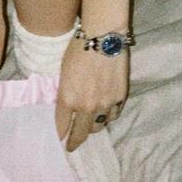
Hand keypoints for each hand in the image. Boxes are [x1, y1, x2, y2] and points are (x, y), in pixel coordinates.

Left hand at [55, 37, 128, 152]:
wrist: (104, 35)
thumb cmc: (78, 47)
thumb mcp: (63, 71)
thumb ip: (65, 93)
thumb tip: (66, 107)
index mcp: (68, 99)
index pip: (62, 128)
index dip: (61, 136)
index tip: (61, 141)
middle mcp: (86, 106)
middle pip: (81, 134)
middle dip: (75, 141)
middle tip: (72, 146)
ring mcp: (105, 104)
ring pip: (98, 126)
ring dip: (92, 126)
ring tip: (90, 124)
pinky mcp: (119, 97)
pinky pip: (113, 114)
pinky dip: (108, 114)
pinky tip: (105, 110)